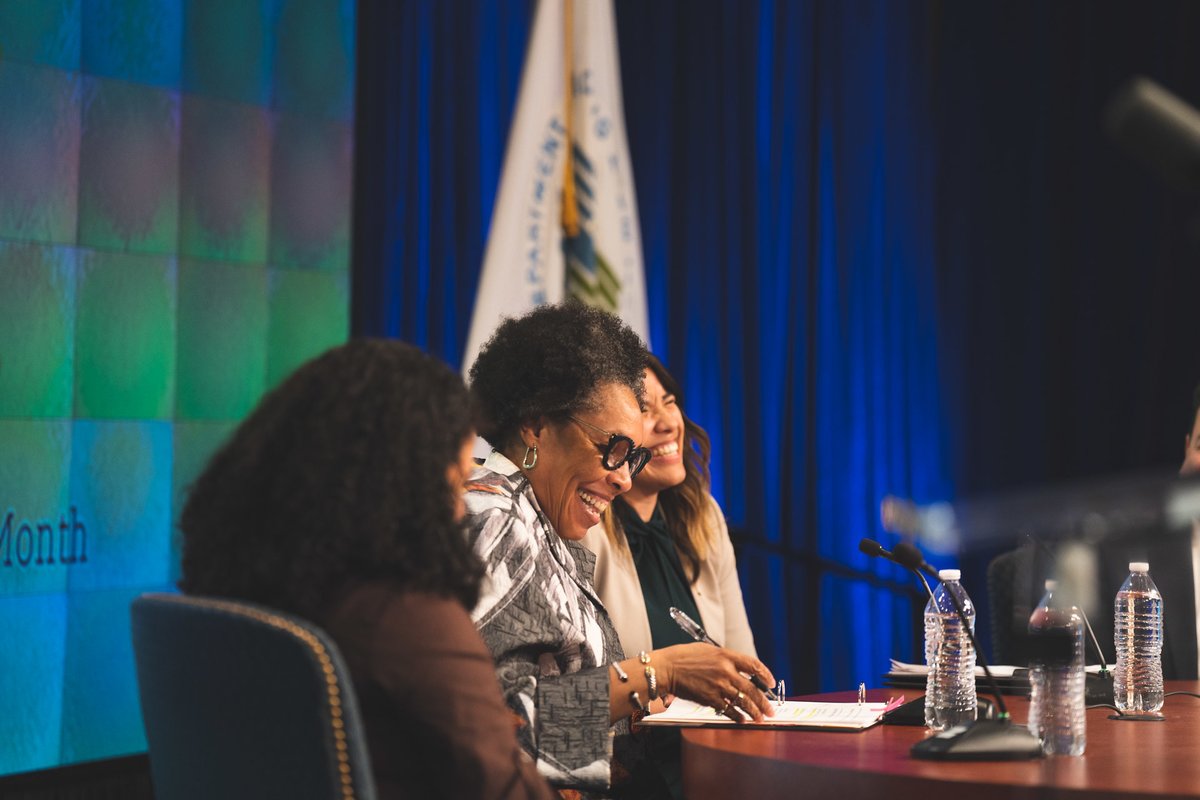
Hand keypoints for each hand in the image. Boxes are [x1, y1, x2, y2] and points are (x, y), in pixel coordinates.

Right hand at [654, 643, 775, 721]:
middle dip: (764, 702)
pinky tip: (742, 720)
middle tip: (770, 710)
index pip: (753, 665)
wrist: (667, 668)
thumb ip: (725, 659)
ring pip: (743, 702)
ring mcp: (719, 686)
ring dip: (754, 712)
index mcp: (726, 656)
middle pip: (752, 689)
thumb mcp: (708, 650)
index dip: (765, 675)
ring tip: (760, 719)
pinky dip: (737, 716)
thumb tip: (738, 669)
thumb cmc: (684, 657)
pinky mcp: (710, 699)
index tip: (770, 683)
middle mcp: (726, 671)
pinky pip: (728, 710)